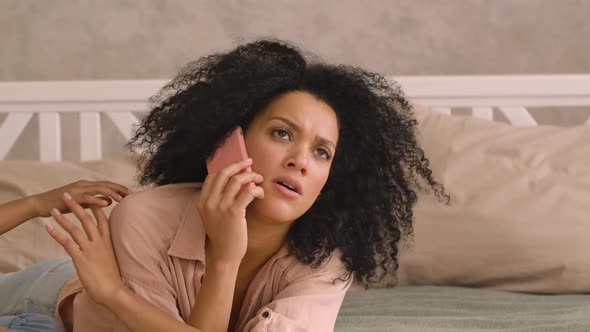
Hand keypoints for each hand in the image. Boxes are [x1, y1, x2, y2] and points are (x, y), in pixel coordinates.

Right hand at [30, 180, 130, 217]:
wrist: (41, 204)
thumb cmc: (61, 204)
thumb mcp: (81, 202)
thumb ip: (95, 201)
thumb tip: (109, 201)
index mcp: (87, 186)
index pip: (107, 185)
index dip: (119, 188)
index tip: (131, 194)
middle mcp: (84, 185)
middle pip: (106, 184)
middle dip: (120, 189)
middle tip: (132, 195)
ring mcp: (78, 189)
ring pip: (99, 189)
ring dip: (112, 193)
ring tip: (122, 199)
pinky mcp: (72, 196)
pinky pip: (87, 197)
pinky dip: (98, 200)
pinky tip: (106, 203)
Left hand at [46, 192, 123, 307]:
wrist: (112, 290)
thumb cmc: (111, 277)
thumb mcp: (110, 258)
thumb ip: (103, 249)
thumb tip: (98, 248)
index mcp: (107, 241)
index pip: (101, 219)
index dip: (94, 207)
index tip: (88, 197)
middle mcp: (99, 242)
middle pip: (87, 219)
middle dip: (77, 205)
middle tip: (67, 195)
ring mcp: (90, 250)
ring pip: (75, 229)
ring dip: (63, 218)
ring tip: (54, 210)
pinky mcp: (80, 258)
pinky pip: (66, 243)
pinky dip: (56, 234)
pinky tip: (48, 228)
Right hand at [197, 158, 263, 263]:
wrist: (224, 255)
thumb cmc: (223, 234)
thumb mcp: (213, 215)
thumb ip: (218, 199)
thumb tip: (235, 180)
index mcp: (202, 201)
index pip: (212, 176)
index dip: (226, 167)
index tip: (238, 164)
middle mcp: (209, 202)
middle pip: (223, 173)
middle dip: (238, 165)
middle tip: (250, 162)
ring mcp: (221, 207)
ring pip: (237, 180)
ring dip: (251, 175)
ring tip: (259, 178)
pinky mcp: (234, 213)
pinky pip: (248, 192)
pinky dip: (256, 189)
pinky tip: (260, 193)